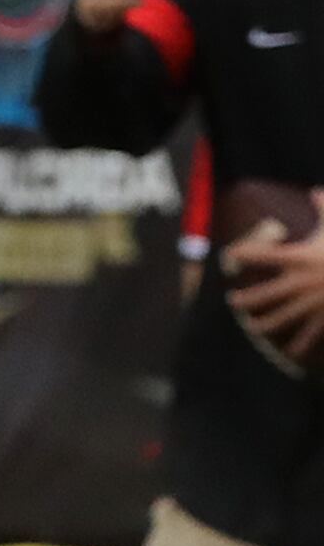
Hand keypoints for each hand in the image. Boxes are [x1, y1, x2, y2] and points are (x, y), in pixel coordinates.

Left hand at [225, 227, 323, 365]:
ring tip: (252, 328)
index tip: (230, 255)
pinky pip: (308, 336)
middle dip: (244, 301)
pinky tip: (289, 354)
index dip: (243, 253)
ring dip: (262, 325)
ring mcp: (310, 302)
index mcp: (300, 258)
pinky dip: (299, 346)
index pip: (262, 255)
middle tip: (233, 302)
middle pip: (261, 295)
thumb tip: (316, 190)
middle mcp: (299, 282)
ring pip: (278, 319)